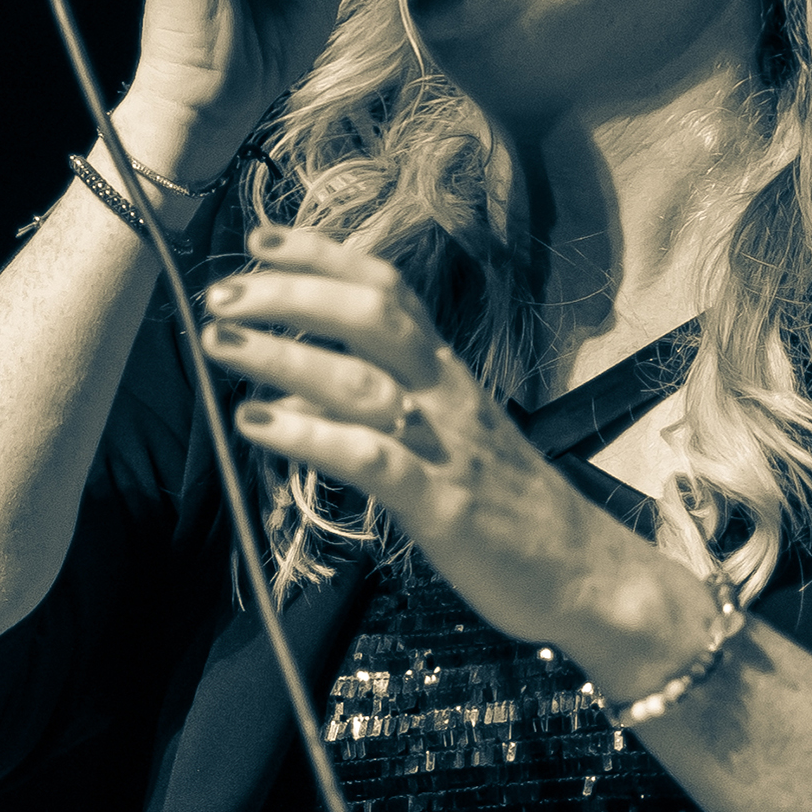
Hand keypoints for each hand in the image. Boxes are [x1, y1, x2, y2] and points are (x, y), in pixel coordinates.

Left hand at [199, 225, 722, 696]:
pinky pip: (370, 457)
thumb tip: (293, 388)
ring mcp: (447, 447)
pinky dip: (309, 434)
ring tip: (221, 342)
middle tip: (222, 291)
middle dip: (292, 293)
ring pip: (361, 380)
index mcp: (450, 375)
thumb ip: (379, 408)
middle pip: (371, 316)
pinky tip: (258, 424)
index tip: (262, 236)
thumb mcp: (448, 440)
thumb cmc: (512, 511)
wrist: (589, 575)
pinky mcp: (443, 505)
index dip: (324, 256)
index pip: (388, 291)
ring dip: (284, 354)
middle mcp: (448, 395)